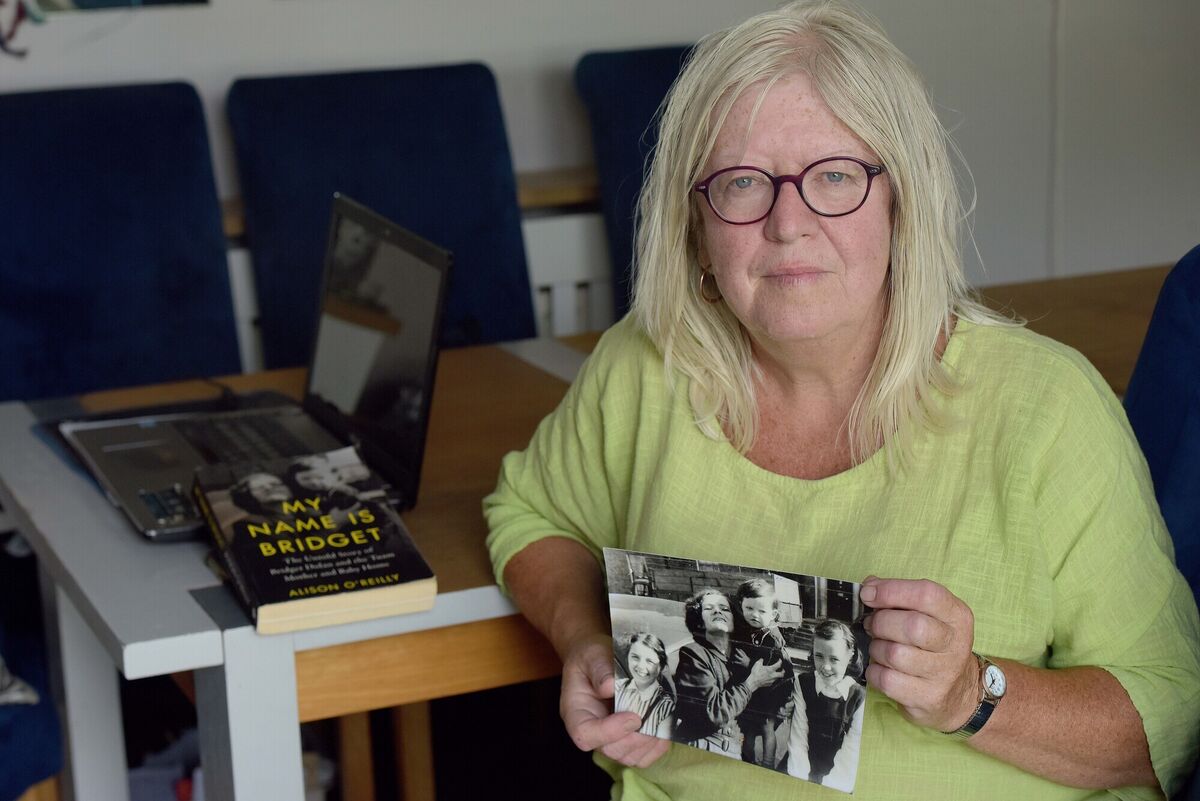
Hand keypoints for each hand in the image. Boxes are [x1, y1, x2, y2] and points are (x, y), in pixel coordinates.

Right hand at [559, 632, 669, 767]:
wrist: (596, 661)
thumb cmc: (590, 658)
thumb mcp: (592, 655)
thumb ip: (600, 669)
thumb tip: (610, 687)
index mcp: (575, 712)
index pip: (584, 734)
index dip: (609, 732)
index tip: (632, 717)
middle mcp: (591, 730)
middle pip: (609, 749)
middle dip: (635, 738)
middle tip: (652, 718)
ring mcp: (608, 738)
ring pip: (627, 757)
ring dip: (648, 744)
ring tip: (660, 723)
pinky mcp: (625, 739)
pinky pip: (640, 756)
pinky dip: (655, 748)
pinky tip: (663, 729)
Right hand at [746, 657, 784, 691]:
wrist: (753, 682)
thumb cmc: (755, 673)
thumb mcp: (757, 664)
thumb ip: (761, 661)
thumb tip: (762, 659)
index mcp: (771, 669)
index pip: (779, 665)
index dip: (780, 661)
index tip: (780, 660)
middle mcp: (773, 675)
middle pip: (782, 674)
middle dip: (783, 671)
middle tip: (782, 669)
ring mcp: (772, 680)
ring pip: (778, 678)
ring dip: (778, 675)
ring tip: (776, 673)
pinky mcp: (770, 684)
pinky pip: (773, 681)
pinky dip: (773, 679)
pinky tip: (771, 678)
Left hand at [859, 576, 979, 731]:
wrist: (960, 694)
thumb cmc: (934, 646)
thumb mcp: (929, 615)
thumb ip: (900, 596)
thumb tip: (868, 587)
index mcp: (957, 616)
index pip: (926, 594)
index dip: (891, 591)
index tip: (868, 594)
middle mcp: (956, 644)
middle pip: (911, 626)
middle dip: (880, 622)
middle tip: (872, 625)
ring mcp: (944, 674)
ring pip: (895, 654)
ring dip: (876, 648)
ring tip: (880, 648)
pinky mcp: (929, 698)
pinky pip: (887, 680)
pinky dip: (875, 672)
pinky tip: (882, 669)